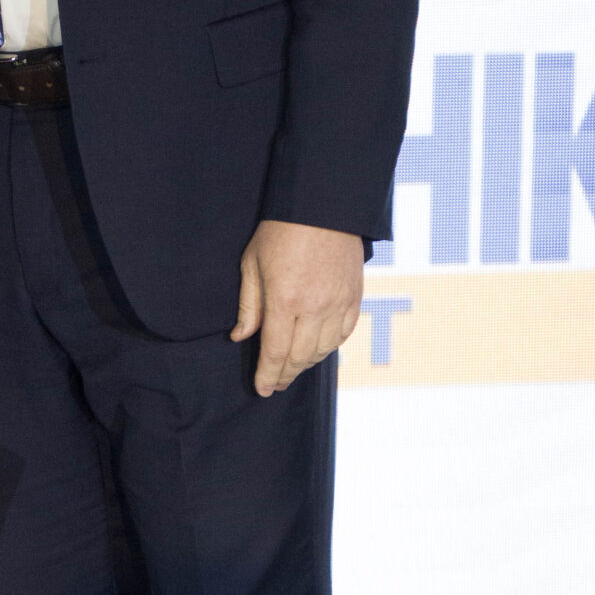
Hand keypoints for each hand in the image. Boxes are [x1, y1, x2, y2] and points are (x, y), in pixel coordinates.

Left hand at [231, 219, 362, 397]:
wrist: (322, 205)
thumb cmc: (281, 232)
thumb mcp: (252, 263)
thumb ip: (249, 305)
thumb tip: (240, 336)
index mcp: (285, 301)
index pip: (275, 352)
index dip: (267, 375)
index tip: (261, 389)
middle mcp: (315, 308)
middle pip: (300, 357)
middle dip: (284, 374)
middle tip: (274, 383)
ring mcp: (338, 304)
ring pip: (323, 350)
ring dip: (306, 364)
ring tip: (292, 367)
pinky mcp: (355, 297)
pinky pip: (344, 335)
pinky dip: (329, 347)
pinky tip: (317, 349)